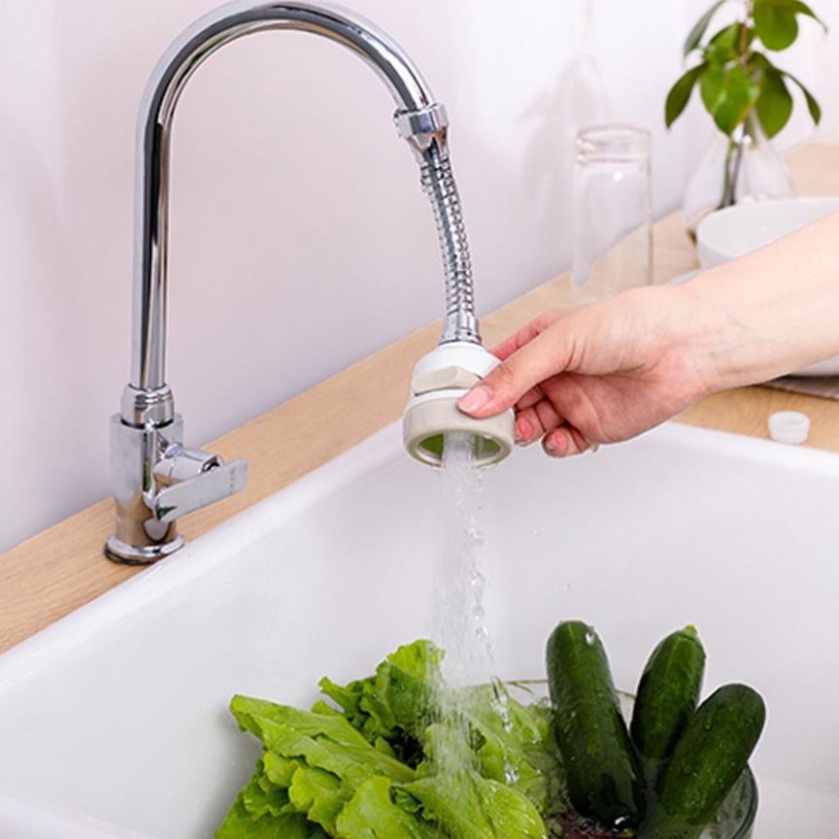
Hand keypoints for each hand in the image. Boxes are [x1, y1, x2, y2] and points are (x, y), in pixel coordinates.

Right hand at [457, 287, 715, 456]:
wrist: (685, 347)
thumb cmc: (632, 323)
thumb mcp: (560, 341)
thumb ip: (516, 374)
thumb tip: (477, 399)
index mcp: (539, 343)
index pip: (494, 368)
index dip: (476, 386)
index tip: (459, 402)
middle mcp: (553, 373)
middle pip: (508, 402)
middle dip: (497, 415)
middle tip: (488, 425)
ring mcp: (571, 400)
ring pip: (531, 425)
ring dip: (523, 432)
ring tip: (525, 429)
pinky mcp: (593, 426)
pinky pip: (561, 444)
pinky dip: (556, 446)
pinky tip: (561, 438)